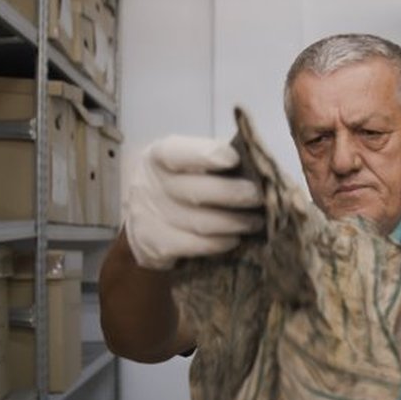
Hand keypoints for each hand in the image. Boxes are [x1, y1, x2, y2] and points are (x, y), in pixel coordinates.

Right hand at [124, 135, 264, 269]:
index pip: (179, 153)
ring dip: (234, 223)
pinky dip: (219, 243)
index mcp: (159, 156)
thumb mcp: (186, 163)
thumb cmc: (179, 182)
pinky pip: (194, 247)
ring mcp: (149, 218)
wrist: (142, 215)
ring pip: (201, 223)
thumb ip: (214, 162)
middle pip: (196, 192)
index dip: (208, 156)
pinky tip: (234, 239)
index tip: (235, 159)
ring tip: (255, 222)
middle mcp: (149, 185)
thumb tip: (255, 169)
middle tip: (259, 197)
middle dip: (234, 195)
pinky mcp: (154, 246)